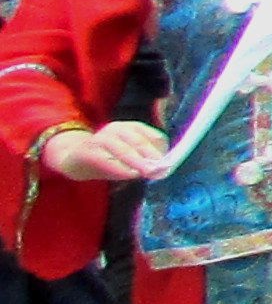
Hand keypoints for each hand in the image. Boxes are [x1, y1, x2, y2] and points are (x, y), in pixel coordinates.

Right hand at [42, 122, 167, 184]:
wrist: (72, 157)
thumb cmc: (107, 158)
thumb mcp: (129, 157)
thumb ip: (145, 160)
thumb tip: (162, 170)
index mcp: (131, 128)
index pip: (153, 136)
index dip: (162, 150)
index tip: (169, 164)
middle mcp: (116, 129)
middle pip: (139, 142)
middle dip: (152, 156)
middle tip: (162, 169)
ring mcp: (100, 138)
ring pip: (123, 149)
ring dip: (138, 162)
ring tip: (149, 172)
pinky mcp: (87, 151)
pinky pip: (106, 160)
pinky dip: (119, 168)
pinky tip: (129, 175)